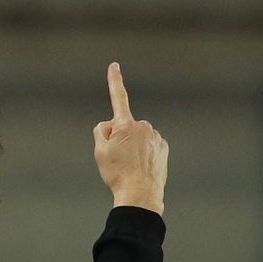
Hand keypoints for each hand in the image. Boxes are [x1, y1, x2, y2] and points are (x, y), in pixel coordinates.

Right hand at [93, 63, 167, 214]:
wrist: (140, 195)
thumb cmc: (117, 174)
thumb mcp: (99, 152)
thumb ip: (101, 131)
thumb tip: (110, 125)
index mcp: (125, 125)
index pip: (118, 98)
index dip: (115, 80)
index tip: (114, 66)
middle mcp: (142, 126)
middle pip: (124, 126)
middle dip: (119, 137)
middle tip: (117, 159)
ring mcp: (155, 137)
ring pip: (138, 138)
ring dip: (132, 147)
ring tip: (130, 166)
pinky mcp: (163, 148)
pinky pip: (149, 146)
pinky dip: (144, 154)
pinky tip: (141, 167)